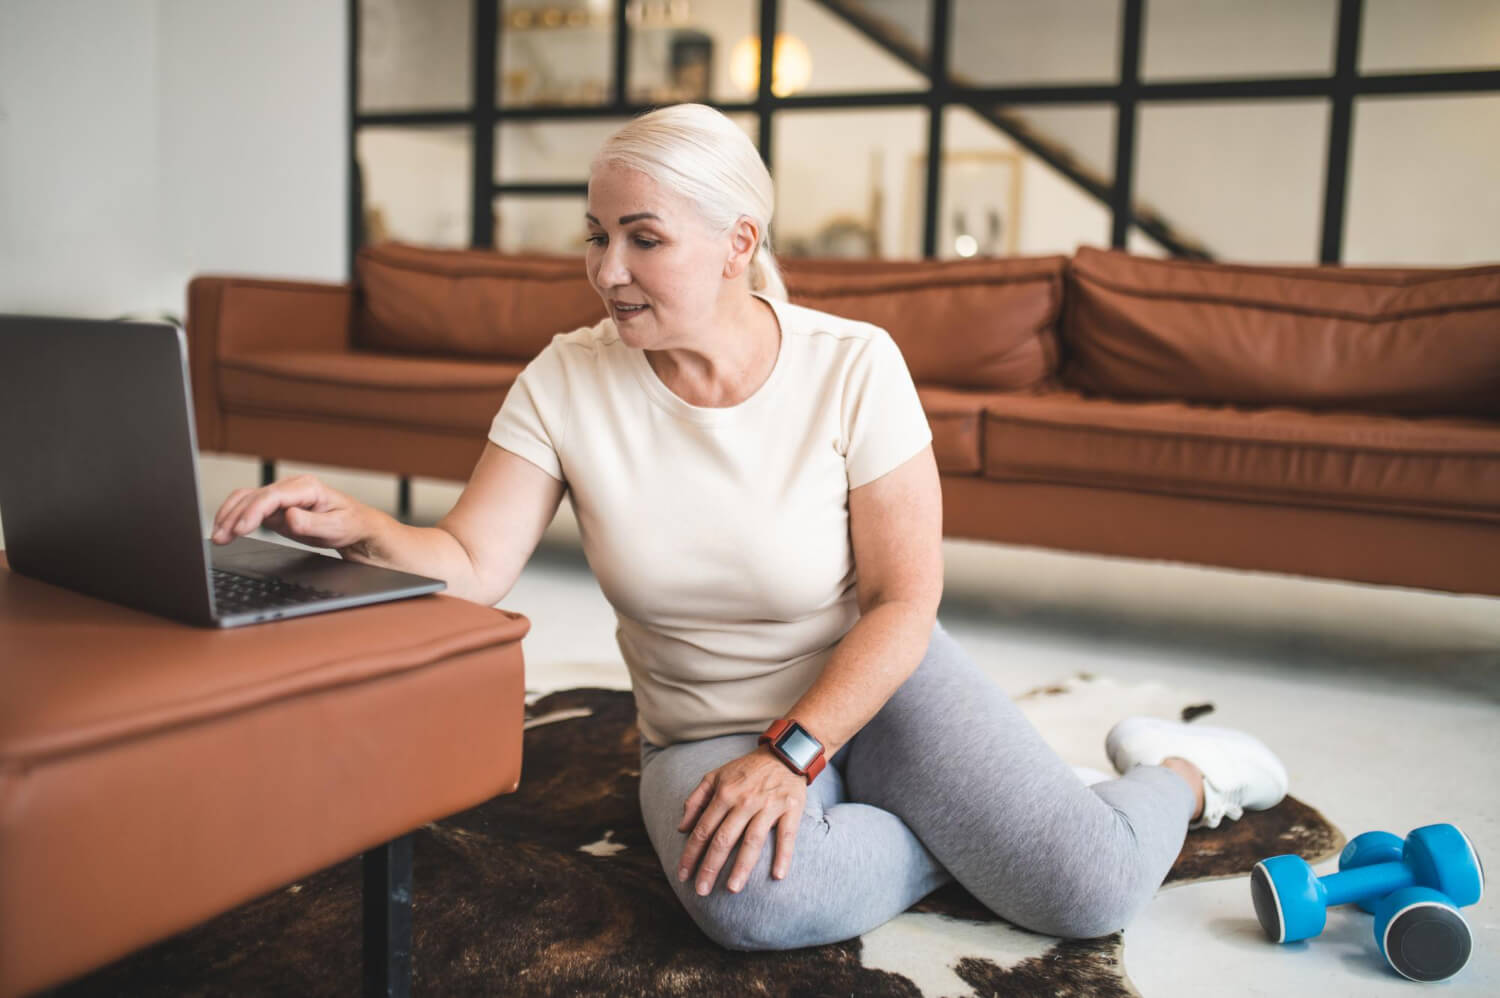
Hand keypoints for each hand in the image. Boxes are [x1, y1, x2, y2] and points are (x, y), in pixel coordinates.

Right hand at [210, 474, 372, 552]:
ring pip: (247, 500)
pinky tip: (225, 530)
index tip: (240, 528)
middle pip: (254, 497)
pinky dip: (234, 517)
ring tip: (218, 536)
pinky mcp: (276, 509)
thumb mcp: (336, 527)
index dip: (253, 511)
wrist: (356, 527)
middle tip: (221, 537)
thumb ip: (312, 523)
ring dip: (229, 516)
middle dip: (234, 516)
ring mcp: (281, 497)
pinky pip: (249, 508)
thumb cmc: (350, 524)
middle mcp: (291, 488)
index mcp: (306, 487)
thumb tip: (290, 516)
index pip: (272, 496)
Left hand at [676, 745, 806, 896]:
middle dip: (710, 867)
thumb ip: (696, 800)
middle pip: (724, 839)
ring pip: (752, 841)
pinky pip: (786, 836)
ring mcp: (768, 806)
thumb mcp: (715, 776)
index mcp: (724, 793)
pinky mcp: (790, 809)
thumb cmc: (746, 769)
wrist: (784, 753)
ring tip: (732, 889)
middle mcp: (744, 801)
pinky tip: (777, 876)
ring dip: (742, 867)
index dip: (691, 853)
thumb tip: (682, 827)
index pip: (703, 829)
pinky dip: (783, 856)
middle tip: (701, 891)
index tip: (683, 875)